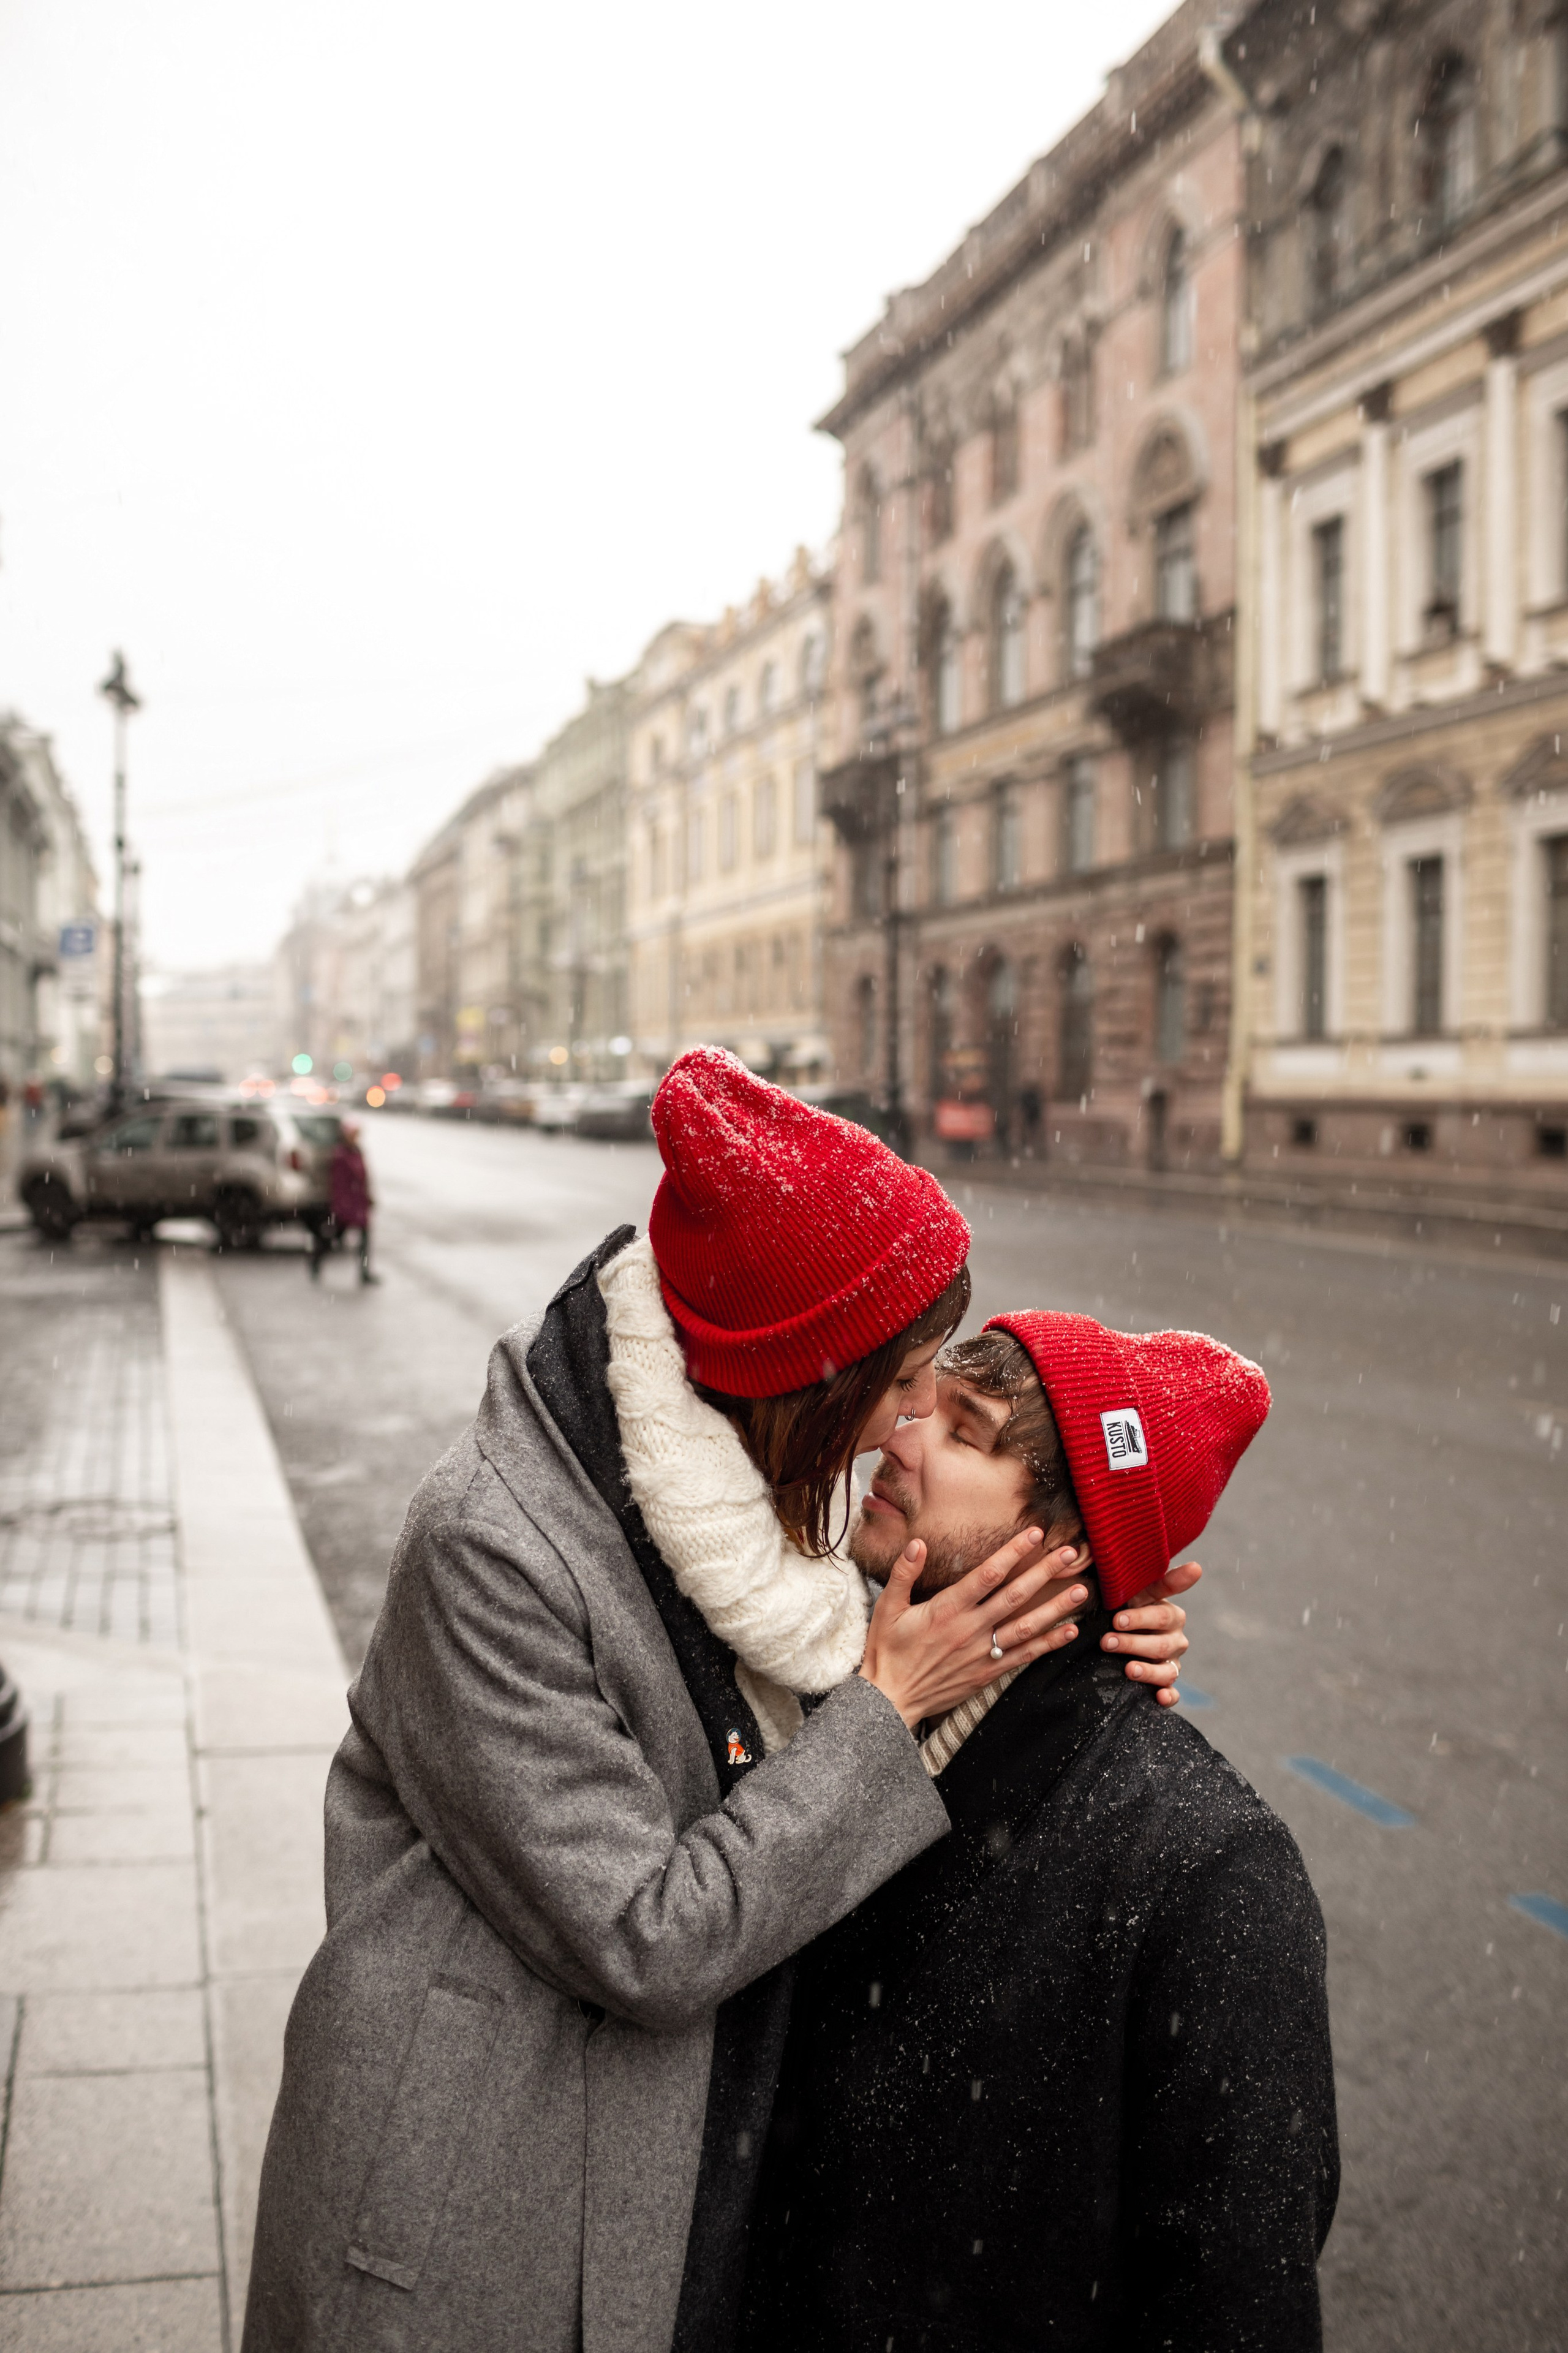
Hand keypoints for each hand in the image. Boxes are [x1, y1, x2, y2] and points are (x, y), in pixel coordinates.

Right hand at [858, 1531, 1087, 1730]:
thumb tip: (918, 1543)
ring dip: (1056, 1608)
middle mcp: (970, 1629)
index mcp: (947, 1609)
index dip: (1013, 1552)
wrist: (890, 1700)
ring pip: (1026, 1626)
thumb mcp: (887, 1608)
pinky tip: (1068, 1632)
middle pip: (1015, 1596)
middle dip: (1044, 1573)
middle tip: (1070, 1554)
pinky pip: (1023, 1656)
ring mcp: (982, 1653)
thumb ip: (904, 1573)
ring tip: (1081, 1592)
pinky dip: (1047, 1644)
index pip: (987, 1574)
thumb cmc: (887, 1651)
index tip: (1035, 1534)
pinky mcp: (987, 1673)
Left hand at [1100, 1558, 1200, 1708]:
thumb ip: (1162, 1581)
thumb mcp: (1138, 1592)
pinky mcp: (1166, 1684)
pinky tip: (1160, 1698)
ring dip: (1147, 1671)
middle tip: (1106, 1641)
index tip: (1117, 1619)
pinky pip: (1173, 1694)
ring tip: (1128, 1670)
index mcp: (1171, 1616)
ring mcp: (1172, 1664)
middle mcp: (1176, 1640)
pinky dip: (1168, 1697)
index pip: (1160, 1616)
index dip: (1140, 1618)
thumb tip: (1197, 1567)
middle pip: (1161, 1645)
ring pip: (1167, 1671)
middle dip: (1132, 1643)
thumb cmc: (1128, 1607)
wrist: (1117, 1632)